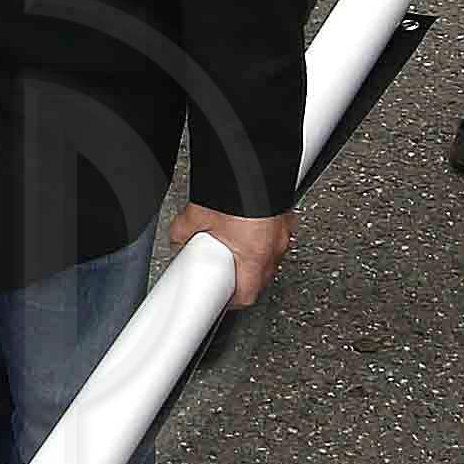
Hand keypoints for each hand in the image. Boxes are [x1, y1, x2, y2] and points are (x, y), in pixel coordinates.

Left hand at [169, 201, 292, 309]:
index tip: (220, 299)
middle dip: (240, 278)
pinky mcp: (285, 216)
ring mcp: (282, 231)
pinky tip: (247, 228)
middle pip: (258, 279)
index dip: (231, 301)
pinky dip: (260, 237)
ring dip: (251, 257)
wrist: (258, 162)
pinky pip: (273, 236)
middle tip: (222, 273)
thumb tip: (178, 237)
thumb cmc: (236, 190)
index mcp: (254, 256)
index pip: (246, 296)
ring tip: (234, 248)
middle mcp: (273, 247)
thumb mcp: (198, 215)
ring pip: (268, 257)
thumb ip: (185, 231)